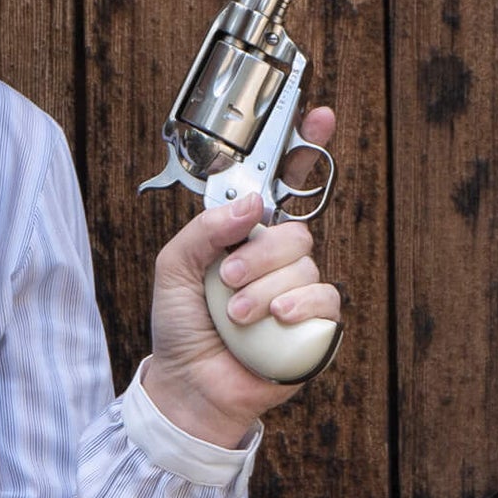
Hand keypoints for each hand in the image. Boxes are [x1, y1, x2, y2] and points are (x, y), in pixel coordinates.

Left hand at [142, 106, 342, 446]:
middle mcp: (275, 258)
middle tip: (226, 281)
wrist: (189, 385)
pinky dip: (296, 307)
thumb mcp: (173, 268)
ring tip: (233, 317)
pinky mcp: (317, 323)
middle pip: (293, 229)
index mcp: (243, 236)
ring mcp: (299, 289)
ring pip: (303, 263)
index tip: (319, 113)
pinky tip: (273, 324)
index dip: (303, 147)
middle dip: (256, 254)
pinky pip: (325, 297)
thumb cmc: (181, 326)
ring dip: (262, 290)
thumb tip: (251, 203)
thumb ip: (203, 230)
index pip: (281, 185)